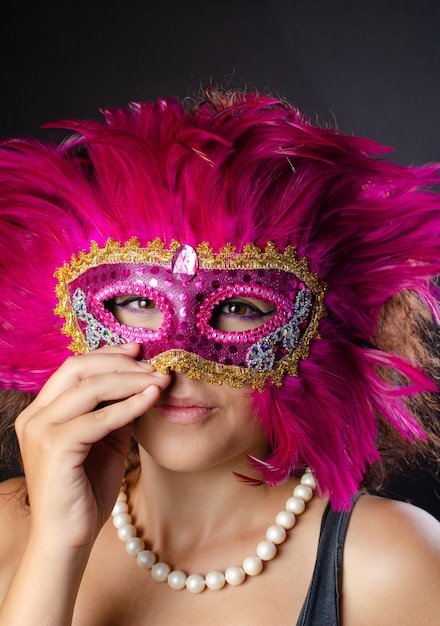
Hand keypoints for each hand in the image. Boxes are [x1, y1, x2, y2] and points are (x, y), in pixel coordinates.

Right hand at [15, 342, 169, 550]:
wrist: (69, 538)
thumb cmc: (87, 491)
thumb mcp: (104, 440)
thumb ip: (116, 411)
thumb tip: (144, 381)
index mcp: (41, 411)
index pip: (74, 368)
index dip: (108, 354)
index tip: (139, 351)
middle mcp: (34, 416)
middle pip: (78, 368)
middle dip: (120, 362)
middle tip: (154, 365)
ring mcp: (40, 430)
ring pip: (90, 388)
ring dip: (130, 380)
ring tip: (160, 379)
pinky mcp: (55, 447)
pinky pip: (100, 418)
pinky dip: (130, 406)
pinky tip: (153, 399)